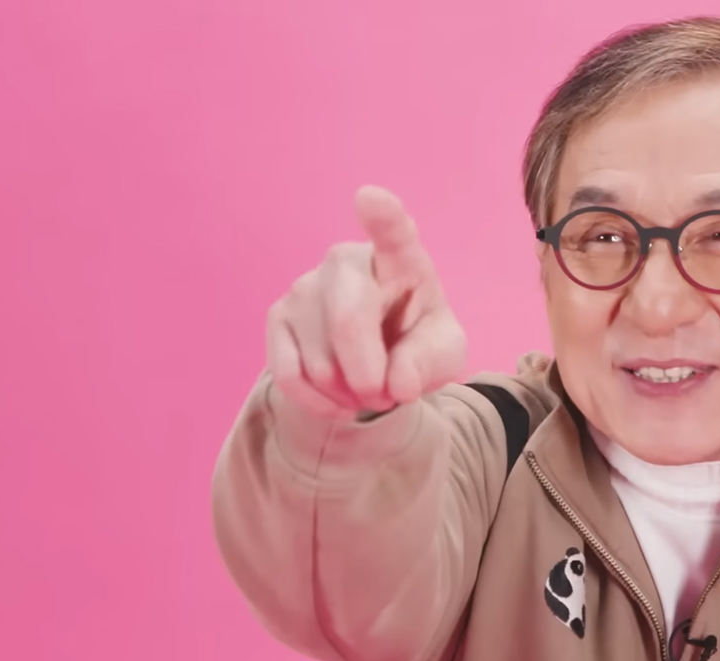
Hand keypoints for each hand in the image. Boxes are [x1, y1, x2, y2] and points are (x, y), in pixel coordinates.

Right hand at [266, 186, 467, 416]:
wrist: (378, 361)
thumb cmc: (416, 343)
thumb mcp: (442, 355)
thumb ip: (428, 363)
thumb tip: (398, 383)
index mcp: (399, 258)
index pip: (393, 232)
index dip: (383, 216)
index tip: (371, 198)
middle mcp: (345, 261)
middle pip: (348, 319)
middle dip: (368, 374)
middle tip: (386, 394)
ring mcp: (305, 287)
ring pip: (321, 362)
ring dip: (349, 394)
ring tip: (367, 390)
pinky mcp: (278, 317)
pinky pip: (289, 374)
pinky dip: (318, 402)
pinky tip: (338, 402)